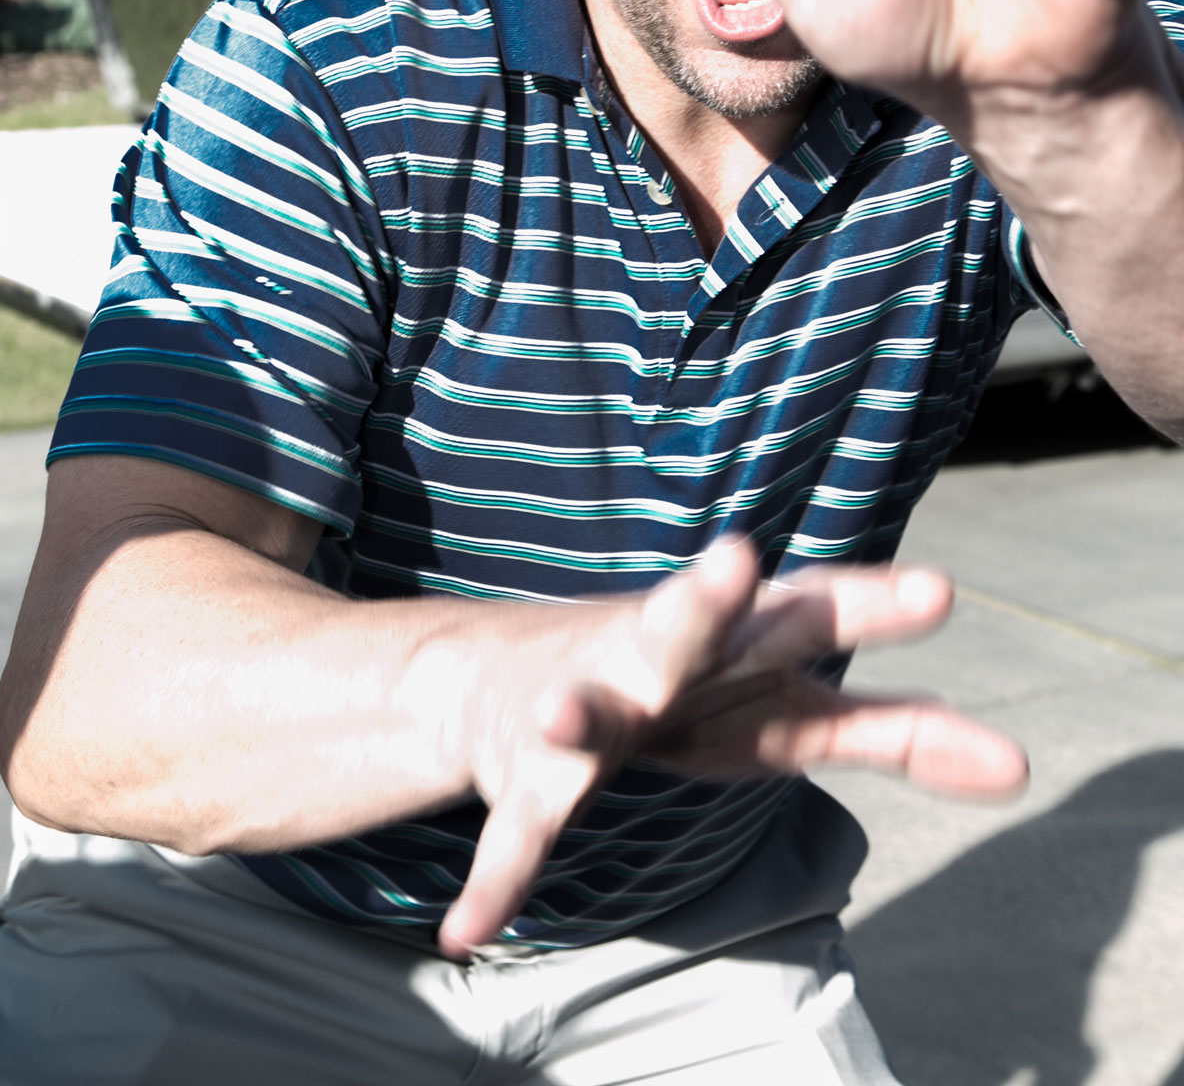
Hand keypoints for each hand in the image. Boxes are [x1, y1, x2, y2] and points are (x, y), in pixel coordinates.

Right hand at [436, 535, 1025, 956]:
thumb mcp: (784, 712)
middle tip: (737, 559)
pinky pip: (516, 830)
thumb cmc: (685, 694)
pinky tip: (470, 929)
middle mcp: (662, 659)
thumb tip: (1019, 768)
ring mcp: (590, 709)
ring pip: (591, 705)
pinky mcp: (529, 775)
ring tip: (561, 714)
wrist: (505, 678)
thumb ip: (895, 733)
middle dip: (712, 599)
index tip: (941, 593)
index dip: (871, 606)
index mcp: (732, 646)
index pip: (811, 615)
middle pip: (696, 628)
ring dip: (579, 709)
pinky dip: (496, 878)